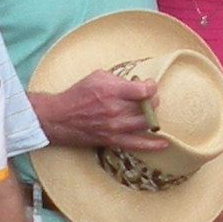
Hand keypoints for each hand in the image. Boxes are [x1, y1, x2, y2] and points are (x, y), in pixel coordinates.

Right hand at [35, 67, 160, 149]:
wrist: (59, 118)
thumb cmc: (77, 95)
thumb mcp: (97, 76)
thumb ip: (119, 79)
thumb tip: (136, 84)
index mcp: (112, 91)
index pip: (145, 90)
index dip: (151, 86)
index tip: (149, 85)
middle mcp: (116, 109)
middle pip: (149, 106)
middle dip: (152, 100)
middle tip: (147, 98)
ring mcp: (115, 127)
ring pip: (147, 123)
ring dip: (152, 117)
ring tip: (148, 112)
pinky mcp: (113, 140)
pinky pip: (137, 144)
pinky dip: (152, 145)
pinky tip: (163, 143)